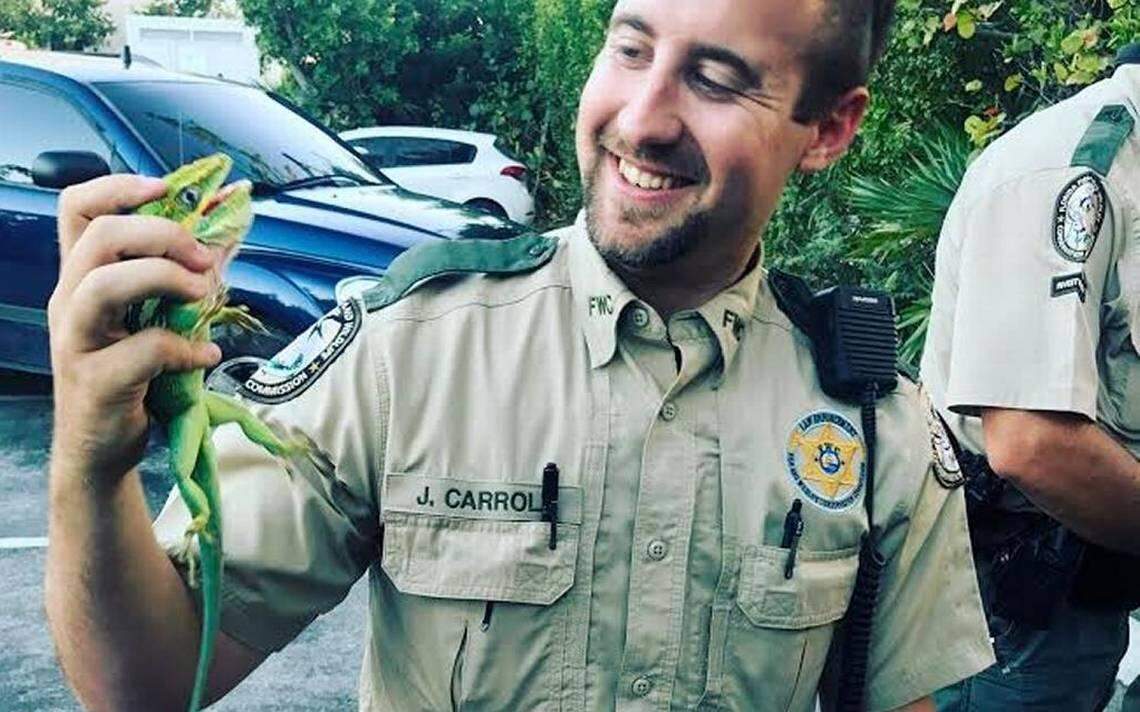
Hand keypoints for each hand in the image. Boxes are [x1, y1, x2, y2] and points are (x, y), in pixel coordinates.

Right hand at [48, 174, 220, 487]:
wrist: (101, 449)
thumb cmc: (132, 375)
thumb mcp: (158, 316)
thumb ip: (192, 270)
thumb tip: (233, 224)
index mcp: (81, 277)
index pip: (77, 208)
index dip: (119, 186)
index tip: (168, 188)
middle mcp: (69, 301)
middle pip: (98, 236)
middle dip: (161, 234)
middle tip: (204, 259)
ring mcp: (77, 341)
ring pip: (104, 284)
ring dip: (164, 279)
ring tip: (204, 296)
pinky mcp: (96, 382)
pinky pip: (142, 350)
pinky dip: (184, 348)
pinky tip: (205, 356)